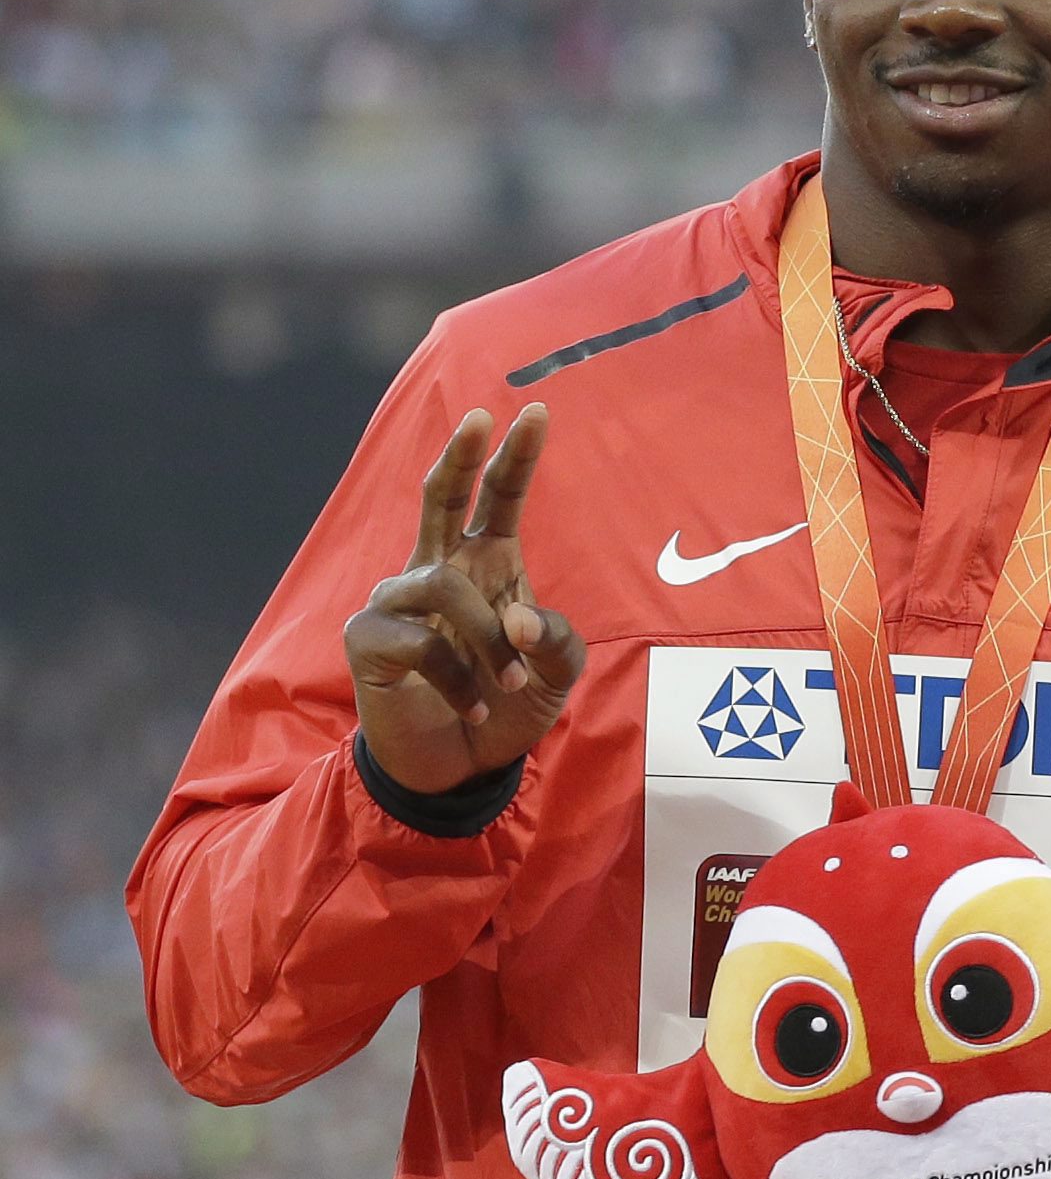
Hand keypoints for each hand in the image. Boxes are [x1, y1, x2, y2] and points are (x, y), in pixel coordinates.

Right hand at [346, 405, 586, 795]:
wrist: (460, 767)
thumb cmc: (506, 707)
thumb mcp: (555, 675)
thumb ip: (554, 641)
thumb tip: (518, 621)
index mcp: (487, 565)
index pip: (499, 499)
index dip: (516, 456)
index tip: (538, 411)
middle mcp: (438, 570)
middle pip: (440, 497)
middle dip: (459, 455)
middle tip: (480, 416)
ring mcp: (395, 600)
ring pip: (444, 587)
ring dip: (488, 641)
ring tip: (509, 683)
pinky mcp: (367, 638)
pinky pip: (419, 641)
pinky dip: (459, 678)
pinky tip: (474, 708)